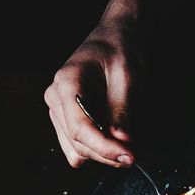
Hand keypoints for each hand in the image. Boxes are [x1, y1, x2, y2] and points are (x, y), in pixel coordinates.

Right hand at [44, 14, 139, 168]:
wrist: (116, 37)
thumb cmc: (121, 48)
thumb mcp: (128, 76)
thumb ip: (122, 111)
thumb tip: (122, 143)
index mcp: (67, 83)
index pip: (80, 129)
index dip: (105, 148)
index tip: (130, 157)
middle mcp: (56, 99)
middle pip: (79, 144)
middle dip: (109, 154)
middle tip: (138, 154)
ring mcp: (58, 111)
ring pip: (78, 151)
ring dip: (104, 155)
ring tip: (129, 146)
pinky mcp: (66, 121)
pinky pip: (77, 149)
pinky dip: (97, 150)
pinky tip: (115, 140)